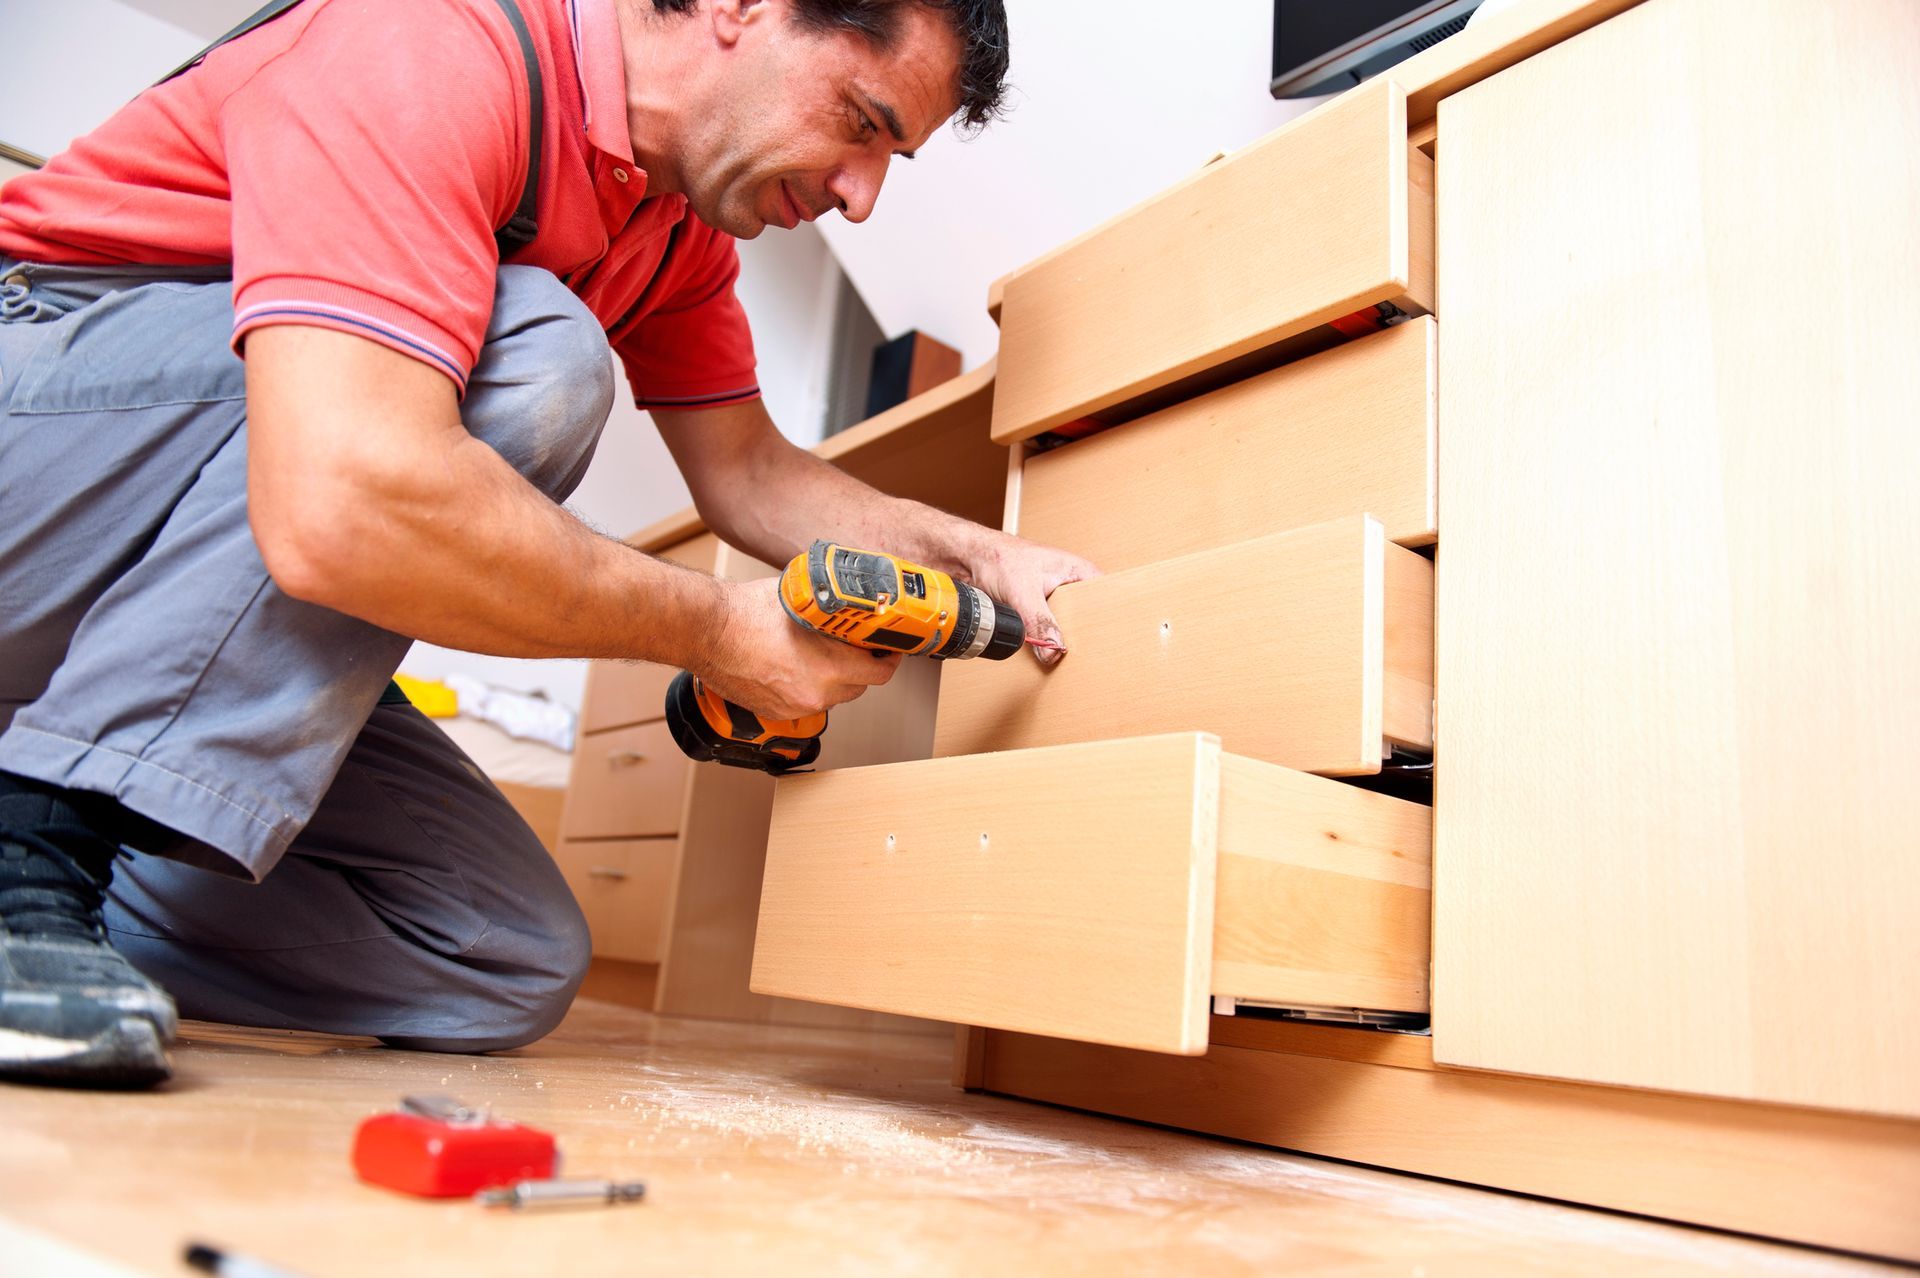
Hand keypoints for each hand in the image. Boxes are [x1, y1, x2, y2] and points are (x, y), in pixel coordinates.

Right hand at [700, 577, 902, 719]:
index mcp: (830, 667)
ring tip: (822, 655)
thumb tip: (851, 604)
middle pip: (858, 687)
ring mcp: (794, 706)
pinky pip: (805, 702)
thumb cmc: (746, 612)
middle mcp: (816, 693)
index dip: (888, 660)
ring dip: (834, 679)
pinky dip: (808, 688)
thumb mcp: (803, 600)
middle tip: (857, 649)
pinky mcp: (775, 712)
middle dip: (861, 668)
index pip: (880, 673)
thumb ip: (832, 611)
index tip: (887, 649)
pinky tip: (796, 667)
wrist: (705, 631)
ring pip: (832, 697)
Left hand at [954, 531, 1099, 666]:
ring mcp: (1053, 600)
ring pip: (1066, 628)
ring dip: (1058, 641)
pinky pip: (1047, 632)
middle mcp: (1070, 586)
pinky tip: (1042, 652)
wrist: (967, 559)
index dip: (1106, 623)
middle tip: (1081, 658)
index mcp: (1079, 573)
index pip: (1106, 601)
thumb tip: (1053, 650)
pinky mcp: (1036, 612)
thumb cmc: (997, 557)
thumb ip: (1039, 621)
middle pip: (1087, 620)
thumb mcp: (1023, 591)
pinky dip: (1043, 641)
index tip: (1102, 644)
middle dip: (1080, 638)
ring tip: (1060, 656)